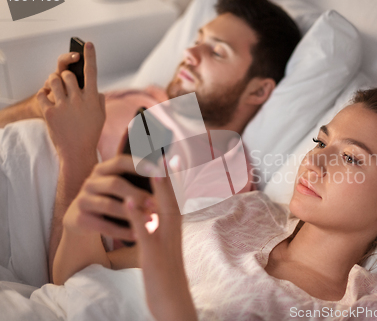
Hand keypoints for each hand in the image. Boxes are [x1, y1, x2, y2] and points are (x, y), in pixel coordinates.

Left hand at [37, 42, 104, 160]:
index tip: (87, 44)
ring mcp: (64, 106)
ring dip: (53, 82)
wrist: (77, 152)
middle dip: (64, 76)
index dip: (90, 56)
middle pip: (68, 75)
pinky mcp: (51, 113)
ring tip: (55, 90)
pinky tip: (48, 101)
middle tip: (65, 84)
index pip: (92, 72)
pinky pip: (42, 94)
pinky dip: (43, 95)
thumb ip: (98, 99)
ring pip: (53, 81)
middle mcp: (79, 100)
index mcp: (93, 98)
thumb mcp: (101, 116)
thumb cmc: (90, 134)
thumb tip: (94, 88)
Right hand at [63, 155, 154, 239]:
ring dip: (131, 214)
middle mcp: (90, 182)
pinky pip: (104, 226)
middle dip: (137, 194)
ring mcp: (83, 201)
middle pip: (115, 184)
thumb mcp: (118, 186)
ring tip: (150, 220)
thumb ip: (137, 177)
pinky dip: (122, 231)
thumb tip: (166, 167)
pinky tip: (137, 235)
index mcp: (102, 170)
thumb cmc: (110, 199)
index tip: (158, 171)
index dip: (139, 165)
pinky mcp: (80, 220)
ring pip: (108, 205)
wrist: (82, 221)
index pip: (120, 162)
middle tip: (156, 204)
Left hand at [124, 158, 196, 320]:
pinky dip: (137, 214)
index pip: (174, 195)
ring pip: (163, 208)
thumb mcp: (163, 245)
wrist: (173, 300)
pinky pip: (144, 231)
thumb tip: (154, 212)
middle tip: (166, 148)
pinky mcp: (153, 255)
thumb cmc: (165, 273)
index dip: (172, 174)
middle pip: (172, 195)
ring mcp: (165, 241)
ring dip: (158, 187)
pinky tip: (129, 200)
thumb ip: (159, 227)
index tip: (170, 154)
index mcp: (173, 226)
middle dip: (169, 172)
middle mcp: (173, 230)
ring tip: (152, 165)